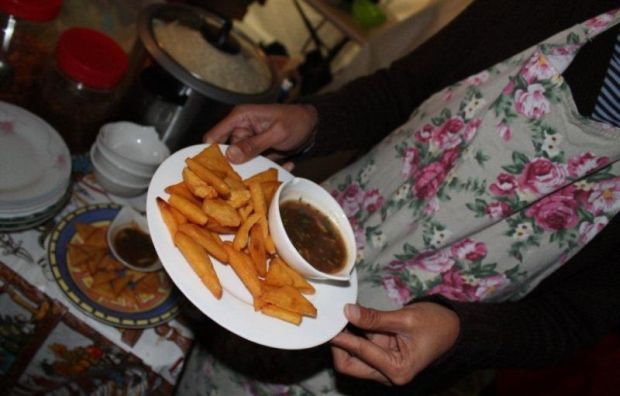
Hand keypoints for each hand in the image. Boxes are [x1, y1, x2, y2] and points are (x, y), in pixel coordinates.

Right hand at [203, 104, 317, 163]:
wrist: (313, 126)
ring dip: (252, 170)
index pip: (213, 136)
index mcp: (240, 118)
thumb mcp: (277, 133)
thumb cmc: (296, 122)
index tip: (212, 172)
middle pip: (226, 154)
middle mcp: (240, 130)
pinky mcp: (257, 153)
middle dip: (234, 167)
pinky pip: (255, 165)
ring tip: (270, 171)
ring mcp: (248, 143)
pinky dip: (266, 168)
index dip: (209, 153)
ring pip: (240, 163)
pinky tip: (287, 163)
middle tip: (244, 180)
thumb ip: (254, 144)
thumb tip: (231, 156)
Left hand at [330, 302, 459, 385]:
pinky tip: (351, 317)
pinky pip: (363, 348)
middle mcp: (388, 374)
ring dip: (346, 338)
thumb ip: (375, 318)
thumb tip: (348, 311)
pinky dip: (356, 334)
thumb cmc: (435, 324)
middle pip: (350, 365)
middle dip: (339, 345)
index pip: (360, 353)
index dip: (342, 337)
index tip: (328, 324)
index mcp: (397, 369)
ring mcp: (384, 367)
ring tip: (340, 315)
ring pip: (353, 358)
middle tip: (332, 321)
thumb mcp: (405, 318)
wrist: (454, 328)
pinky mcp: (383, 358)